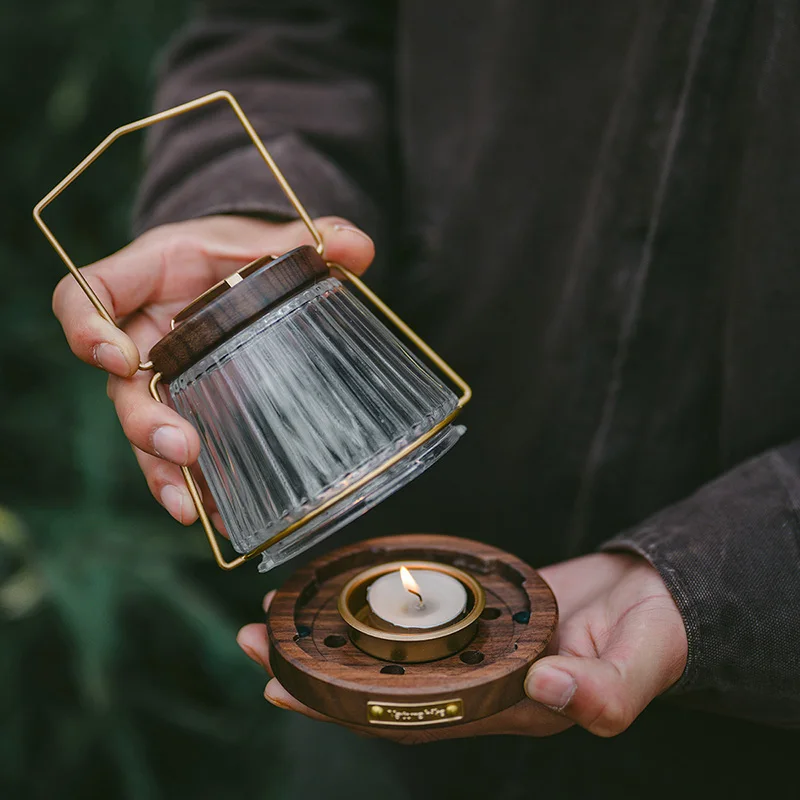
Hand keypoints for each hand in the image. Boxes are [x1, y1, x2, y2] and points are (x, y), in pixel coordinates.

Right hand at [52, 215, 374, 523]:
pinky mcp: (186, 407)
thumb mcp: (265, 239)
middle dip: (143, 423)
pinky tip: (220, 514)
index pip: (83, 299)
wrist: (237, 273)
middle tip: (180, 449)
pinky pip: (179, 450)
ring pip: (144, 430)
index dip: (87, 329)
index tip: (119, 356)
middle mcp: (140, 337)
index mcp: (144, 282)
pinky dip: (196, 484)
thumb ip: (305, 241)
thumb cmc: (237, 254)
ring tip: (192, 507)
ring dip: (163, 471)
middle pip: (118, 386)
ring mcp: (160, 378)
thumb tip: (357, 247)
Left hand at [237, 552, 687, 741]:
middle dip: (311, 673)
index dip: (342, 707)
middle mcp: (481, 685)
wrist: (654, 598)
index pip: (410, 715)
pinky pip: (418, 617)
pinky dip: (376, 608)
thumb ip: (606, 687)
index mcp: (508, 704)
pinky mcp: (480, 615)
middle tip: (249, 644)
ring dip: (333, 639)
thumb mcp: (642, 659)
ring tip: (275, 618)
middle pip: (381, 689)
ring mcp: (476, 651)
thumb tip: (546, 686)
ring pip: (391, 653)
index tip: (279, 684)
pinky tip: (343, 594)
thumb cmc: (650, 633)